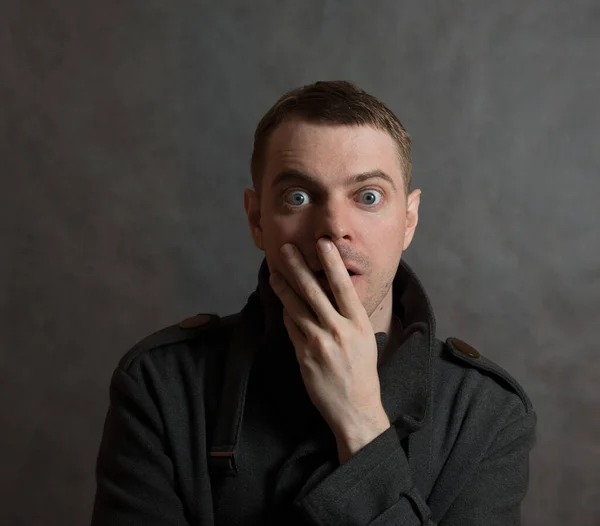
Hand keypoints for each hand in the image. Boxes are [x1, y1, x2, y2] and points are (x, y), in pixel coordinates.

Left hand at [269, 239, 389, 462]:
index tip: (322, 243)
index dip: (331, 263)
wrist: (355, 408)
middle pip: (313, 292)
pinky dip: (287, 313)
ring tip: (274, 272)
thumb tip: (329, 293)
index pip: (343, 286)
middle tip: (286, 249)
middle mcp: (339, 330)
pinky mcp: (304, 356)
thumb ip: (347, 317)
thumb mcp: (364, 339)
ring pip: (296, 308)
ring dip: (283, 287)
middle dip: (297, 267)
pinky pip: (292, 328)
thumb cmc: (362, 371)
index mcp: (358, 323)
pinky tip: (281, 302)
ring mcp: (319, 343)